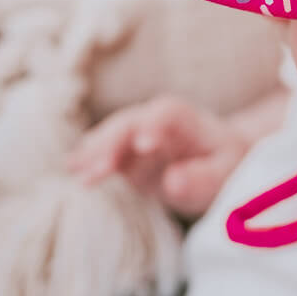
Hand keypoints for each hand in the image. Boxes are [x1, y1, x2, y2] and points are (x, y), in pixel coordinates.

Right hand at [66, 94, 249, 216]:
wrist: (219, 160)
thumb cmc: (225, 165)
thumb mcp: (224, 173)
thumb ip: (202, 178)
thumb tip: (173, 180)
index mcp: (187, 119)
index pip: (167, 114)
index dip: (153, 126)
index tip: (143, 146)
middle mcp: (157, 120)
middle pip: (130, 122)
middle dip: (112, 142)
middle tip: (96, 169)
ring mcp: (137, 133)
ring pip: (112, 133)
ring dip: (94, 150)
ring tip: (75, 170)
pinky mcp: (126, 151)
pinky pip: (105, 149)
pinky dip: (89, 157)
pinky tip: (71, 168)